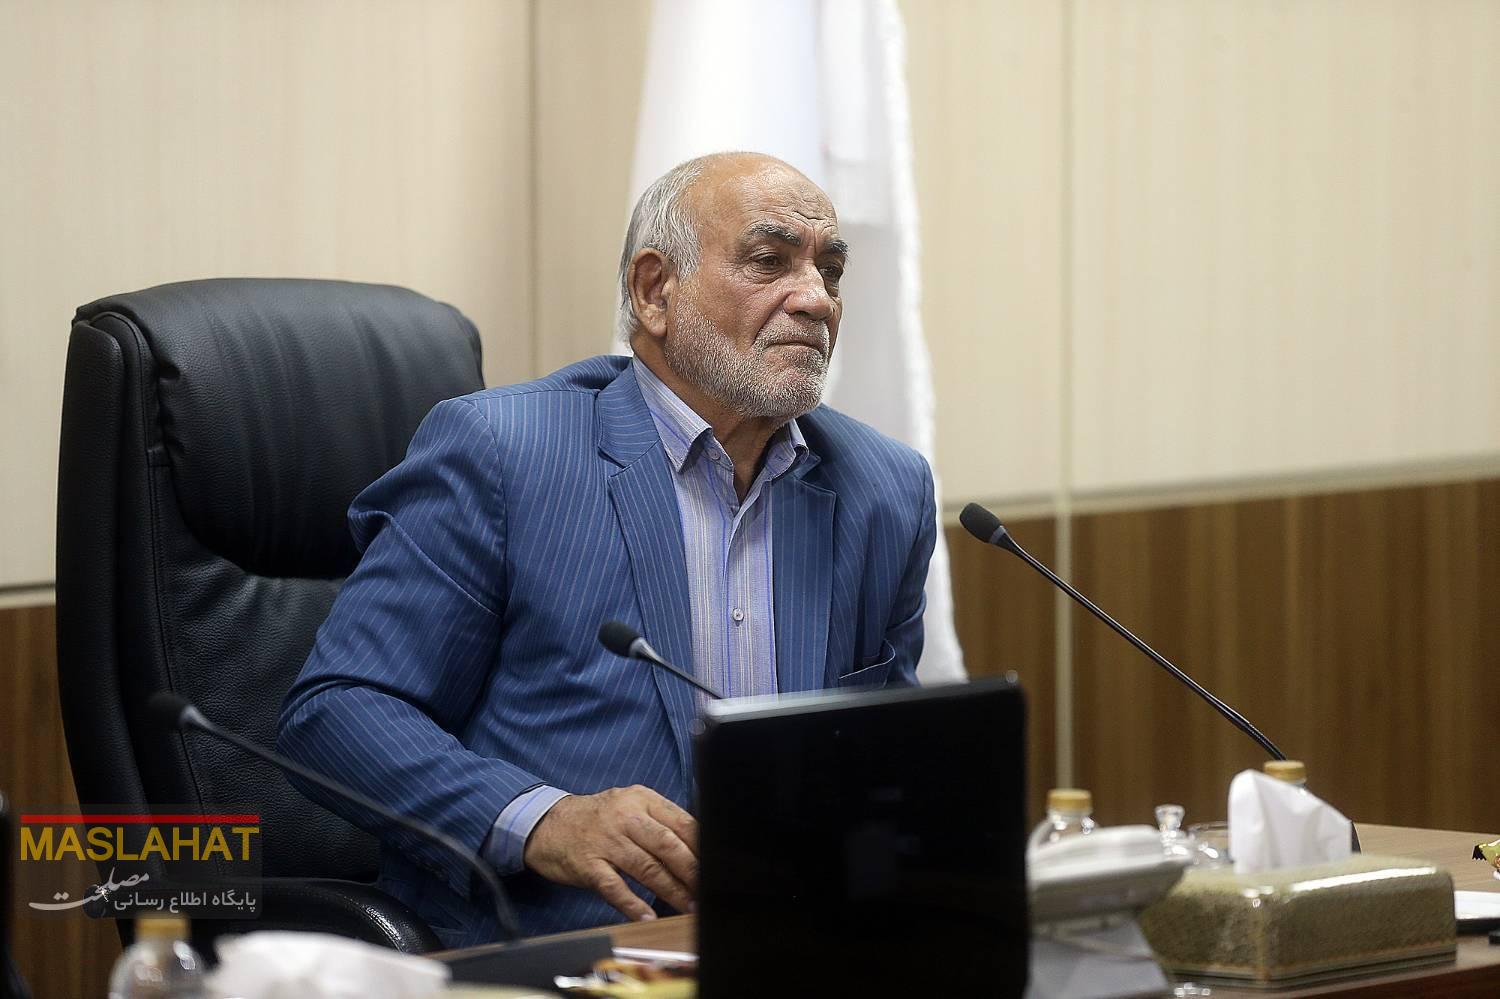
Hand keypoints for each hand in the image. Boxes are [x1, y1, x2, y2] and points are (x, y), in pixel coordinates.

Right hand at [522, 784, 697, 920]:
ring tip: (688, 907)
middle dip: (691, 871)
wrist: (546, 823)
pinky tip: (648, 915)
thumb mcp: (628, 805)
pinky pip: (614, 887)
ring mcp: (605, 841)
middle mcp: (625, 817)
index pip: (680, 821)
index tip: (717, 865)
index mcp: (641, 799)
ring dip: (670, 890)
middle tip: (706, 891)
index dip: (701, 846)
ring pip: (645, 867)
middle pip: (666, 844)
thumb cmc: (597, 818)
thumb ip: (659, 820)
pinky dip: (632, 903)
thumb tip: (697, 846)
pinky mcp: (587, 864)